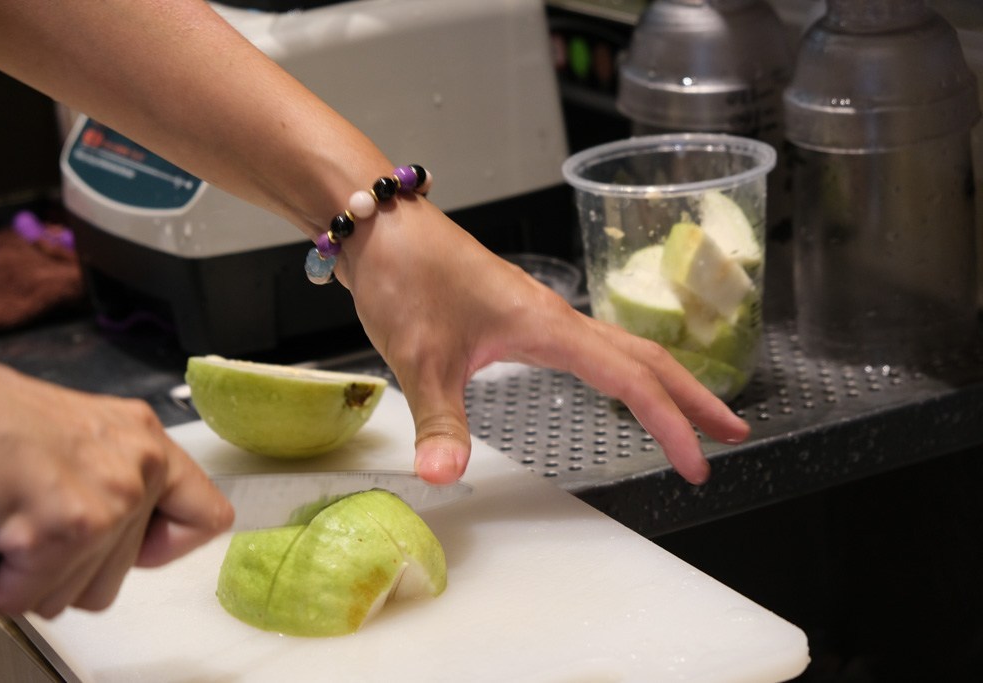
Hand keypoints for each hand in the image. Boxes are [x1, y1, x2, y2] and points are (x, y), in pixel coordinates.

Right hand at [0, 349, 232, 617]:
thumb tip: (121, 546)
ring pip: (76, 594)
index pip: (207, 520)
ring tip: (1, 525)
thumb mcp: (82, 440)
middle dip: (63, 568)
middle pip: (120, 576)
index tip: (127, 548)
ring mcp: (111, 500)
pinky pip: (25, 597)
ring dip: (26, 576)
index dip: (160, 548)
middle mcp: (142, 467)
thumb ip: (116, 484)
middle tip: (25, 526)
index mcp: (148, 443)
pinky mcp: (67, 529)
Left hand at [339, 198, 750, 485]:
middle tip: (731, 434)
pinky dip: (621, 368)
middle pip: (644, 356)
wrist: (380, 226)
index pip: (629, 379)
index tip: (697, 464)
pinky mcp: (518, 314)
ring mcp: (538, 314)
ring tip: (690, 413)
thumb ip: (440, 422)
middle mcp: (554, 318)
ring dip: (661, 380)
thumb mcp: (419, 358)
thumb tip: (444, 479)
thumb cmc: (405, 276)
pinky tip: (614, 381)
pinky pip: (591, 344)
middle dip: (692, 397)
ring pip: (620, 346)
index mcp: (547, 326)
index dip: (669, 423)